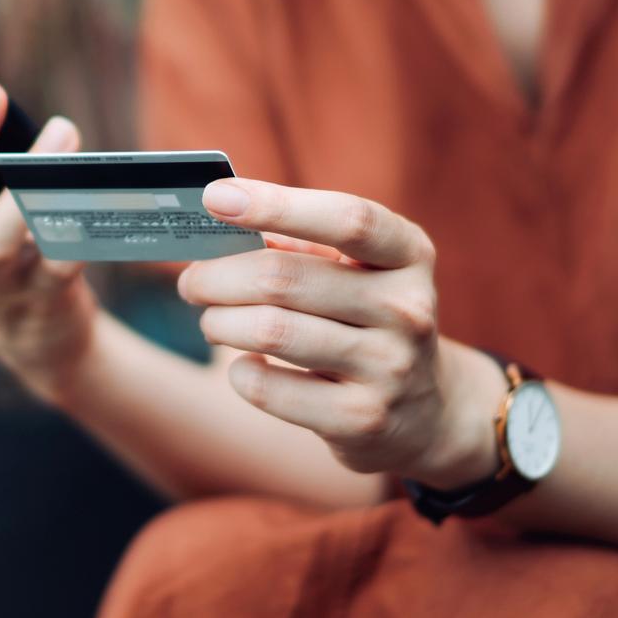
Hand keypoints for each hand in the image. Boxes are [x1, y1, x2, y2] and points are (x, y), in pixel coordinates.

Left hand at [178, 177, 502, 484]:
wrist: (424, 410)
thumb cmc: (367, 316)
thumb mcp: (356, 271)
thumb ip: (299, 245)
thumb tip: (220, 222)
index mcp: (408, 254)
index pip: (346, 219)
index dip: (276, 205)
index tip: (216, 196)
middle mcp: (407, 308)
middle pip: (285, 278)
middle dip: (219, 276)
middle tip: (193, 280)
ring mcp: (389, 367)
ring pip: (271, 331)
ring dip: (221, 322)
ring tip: (212, 321)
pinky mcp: (362, 420)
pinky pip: (271, 389)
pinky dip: (242, 373)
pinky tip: (246, 364)